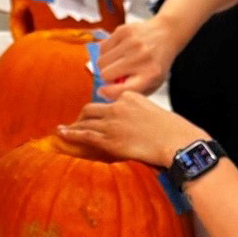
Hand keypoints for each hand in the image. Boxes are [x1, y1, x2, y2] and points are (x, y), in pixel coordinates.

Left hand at [59, 94, 203, 168]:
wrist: (175, 140)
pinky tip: (62, 135)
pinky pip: (85, 135)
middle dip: (82, 116)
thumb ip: (138, 112)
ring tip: (63, 130)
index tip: (95, 114)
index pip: (108, 100)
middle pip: (91, 108)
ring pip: (85, 121)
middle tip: (77, 123)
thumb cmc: (171, 130)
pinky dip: (71, 134)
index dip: (100, 109)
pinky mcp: (109, 140)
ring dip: (73, 126)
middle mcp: (118, 106)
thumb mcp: (154, 111)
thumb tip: (132, 124)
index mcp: (129, 96)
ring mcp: (112, 123)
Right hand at [94, 21, 187, 97]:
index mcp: (149, 75)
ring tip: (118, 62)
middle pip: (105, 75)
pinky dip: (107, 52)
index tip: (104, 91)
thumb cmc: (156, 62)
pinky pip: (102, 47)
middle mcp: (141, 58)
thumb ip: (130, 91)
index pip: (118, 90)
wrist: (166, 33)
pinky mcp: (124, 30)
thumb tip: (104, 92)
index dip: (108, 93)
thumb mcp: (151, 83)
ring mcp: (132, 42)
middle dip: (108, 77)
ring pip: (100, 62)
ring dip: (106, 65)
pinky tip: (118, 51)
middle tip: (117, 74)